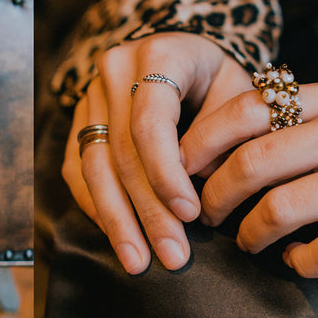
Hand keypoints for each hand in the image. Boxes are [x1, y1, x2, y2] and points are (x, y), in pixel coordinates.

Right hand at [61, 32, 253, 272]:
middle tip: (172, 256)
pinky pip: (79, 171)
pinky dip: (98, 208)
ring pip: (94, 167)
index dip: (167, 173)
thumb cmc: (220, 79)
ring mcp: (90, 96)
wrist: (186, 54)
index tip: (191, 215)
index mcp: (158, 55)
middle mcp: (114, 71)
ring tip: (139, 262)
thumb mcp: (238, 93)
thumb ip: (225, 136)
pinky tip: (118, 238)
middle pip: (122, 151)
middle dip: (147, 211)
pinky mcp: (79, 121)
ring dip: (118, 220)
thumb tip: (202, 192)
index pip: (151, 122)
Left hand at [181, 79, 317, 276]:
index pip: (246, 109)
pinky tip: (295, 261)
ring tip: (249, 242)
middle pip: (252, 162)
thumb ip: (297, 117)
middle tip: (205, 215)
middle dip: (214, 197)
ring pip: (280, 209)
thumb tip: (221, 140)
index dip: (201, 142)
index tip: (181, 169)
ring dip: (250, 234)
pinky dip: (297, 263)